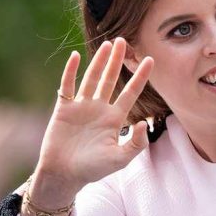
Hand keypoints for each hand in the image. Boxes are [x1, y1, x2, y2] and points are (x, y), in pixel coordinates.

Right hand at [33, 38, 152, 204]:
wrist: (64, 174)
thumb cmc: (93, 169)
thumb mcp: (120, 159)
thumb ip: (135, 143)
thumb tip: (142, 122)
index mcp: (115, 118)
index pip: (131, 92)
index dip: (140, 76)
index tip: (151, 59)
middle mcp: (100, 108)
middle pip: (111, 79)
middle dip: (118, 61)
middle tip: (124, 41)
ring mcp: (81, 107)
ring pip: (92, 78)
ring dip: (99, 62)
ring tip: (107, 44)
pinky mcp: (64, 108)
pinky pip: (67, 86)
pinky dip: (70, 71)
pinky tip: (75, 56)